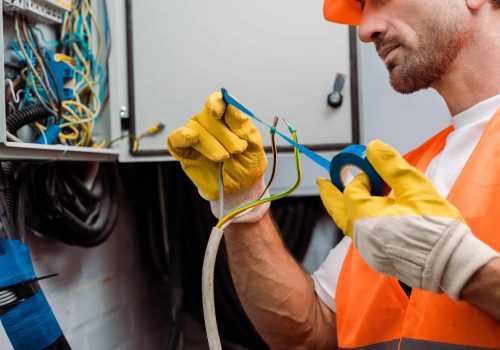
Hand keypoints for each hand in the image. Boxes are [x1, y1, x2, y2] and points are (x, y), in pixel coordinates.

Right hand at [167, 92, 268, 221]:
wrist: (241, 188)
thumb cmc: (247, 163)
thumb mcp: (253, 143)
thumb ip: (241, 123)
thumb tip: (231, 102)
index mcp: (225, 117)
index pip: (217, 101)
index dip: (216, 103)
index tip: (218, 113)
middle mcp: (207, 123)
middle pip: (207, 116)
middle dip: (224, 134)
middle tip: (237, 149)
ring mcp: (194, 136)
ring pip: (195, 129)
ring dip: (210, 143)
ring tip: (224, 157)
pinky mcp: (183, 152)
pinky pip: (175, 139)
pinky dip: (182, 136)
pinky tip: (192, 138)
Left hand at [318, 140, 498, 298]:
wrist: (451, 265)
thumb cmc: (436, 227)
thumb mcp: (415, 189)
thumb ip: (391, 167)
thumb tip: (373, 147)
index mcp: (365, 217)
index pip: (353, 190)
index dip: (362, 177)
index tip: (375, 171)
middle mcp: (361, 236)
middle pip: (339, 210)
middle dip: (330, 194)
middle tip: (321, 181)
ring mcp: (368, 250)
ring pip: (347, 225)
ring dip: (343, 208)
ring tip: (337, 197)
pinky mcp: (378, 258)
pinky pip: (360, 236)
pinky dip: (357, 222)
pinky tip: (366, 216)